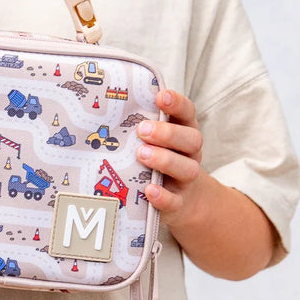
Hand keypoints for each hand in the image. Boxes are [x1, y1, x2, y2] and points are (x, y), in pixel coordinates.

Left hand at [136, 89, 203, 225]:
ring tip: (141, 154)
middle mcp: (190, 154)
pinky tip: (148, 189)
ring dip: (165, 160)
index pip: (188, 113)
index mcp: (183, 132)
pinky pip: (175, 201)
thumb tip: (106, 103)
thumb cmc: (158, 157)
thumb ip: (141, 123)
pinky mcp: (178, 203)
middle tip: (143, 130)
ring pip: (188, 169)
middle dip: (168, 133)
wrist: (179, 199)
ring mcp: (186, 179)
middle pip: (192, 140)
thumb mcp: (153, 139)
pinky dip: (163, 196)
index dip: (177, 104)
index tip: (161, 97)